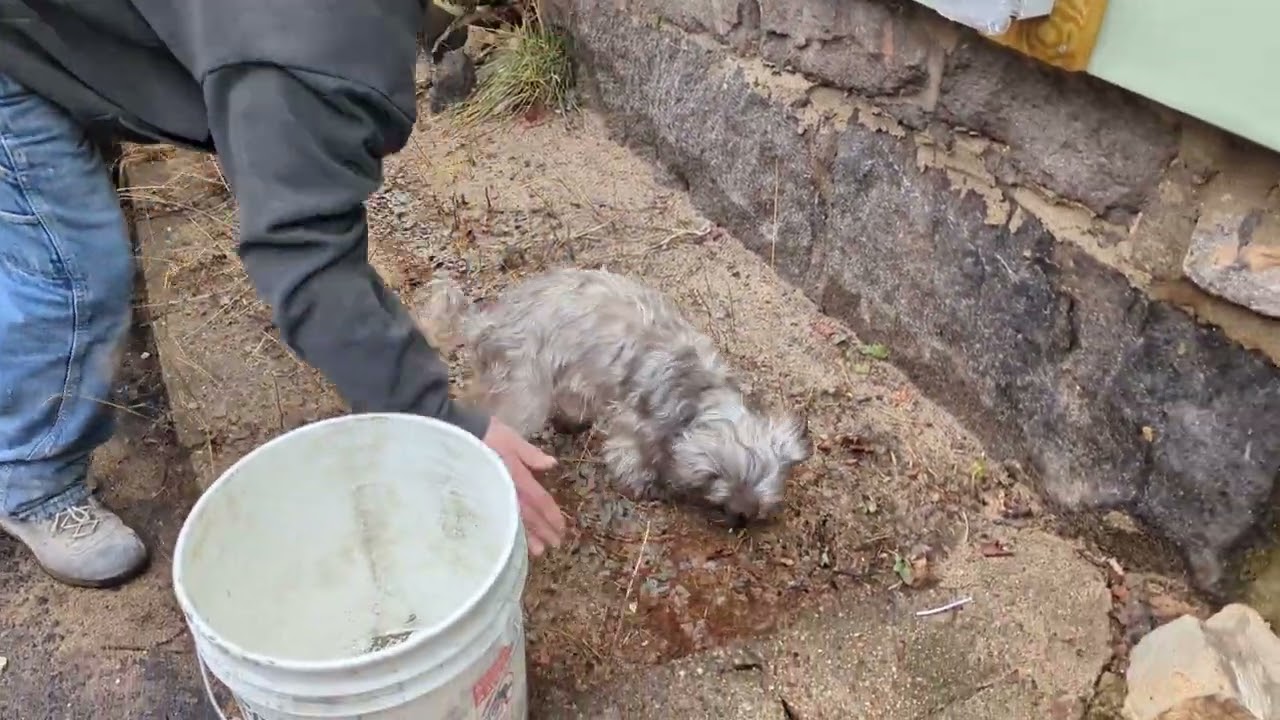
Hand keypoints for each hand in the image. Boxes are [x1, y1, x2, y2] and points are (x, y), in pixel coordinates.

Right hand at [483, 418, 565, 556]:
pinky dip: (507, 532)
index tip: (561, 529)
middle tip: (554, 545)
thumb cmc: (485, 435)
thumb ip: (531, 454)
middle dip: (543, 531)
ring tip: (538, 552)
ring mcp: (493, 498)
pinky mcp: (480, 502)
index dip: (552, 515)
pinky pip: (497, 520)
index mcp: (518, 477)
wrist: (456, 437)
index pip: (540, 500)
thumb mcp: (511, 439)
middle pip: (530, 516)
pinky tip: (511, 542)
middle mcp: (507, 492)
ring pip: (514, 522)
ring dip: (528, 537)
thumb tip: (552, 465)